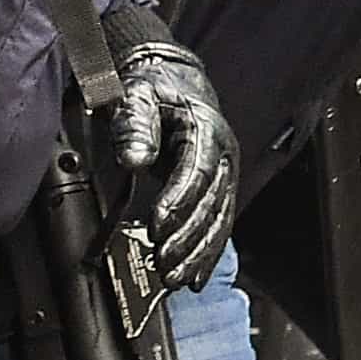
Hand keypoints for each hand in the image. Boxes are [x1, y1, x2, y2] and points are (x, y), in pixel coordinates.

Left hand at [105, 38, 239, 286]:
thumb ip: (135, 126)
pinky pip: (218, 225)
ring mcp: (225, 174)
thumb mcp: (138, 96)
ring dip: (198, 253)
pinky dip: (207, 253)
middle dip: (188, 238)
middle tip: (164, 264)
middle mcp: (224, 156)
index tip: (156, 226)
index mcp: (207, 131)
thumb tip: (135, 160)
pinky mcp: (218, 189)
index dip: (179, 201)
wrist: (174, 81)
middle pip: (212, 204)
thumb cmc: (154, 88)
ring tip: (176, 278)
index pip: (197, 172)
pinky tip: (196, 276)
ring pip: (219, 220)